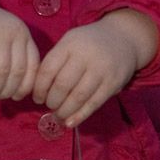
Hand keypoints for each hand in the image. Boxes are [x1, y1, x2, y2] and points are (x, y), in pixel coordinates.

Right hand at [0, 0, 39, 103]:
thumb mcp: (4, 38)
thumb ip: (13, 57)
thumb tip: (17, 92)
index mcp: (24, 33)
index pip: (33, 65)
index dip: (26, 86)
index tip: (17, 98)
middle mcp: (14, 32)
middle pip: (17, 71)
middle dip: (7, 92)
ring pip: (1, 73)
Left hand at [32, 9, 158, 127]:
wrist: (123, 38)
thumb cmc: (89, 44)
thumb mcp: (70, 42)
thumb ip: (55, 61)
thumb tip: (38, 90)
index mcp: (70, 44)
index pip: (48, 69)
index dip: (39, 88)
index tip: (37, 98)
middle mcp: (86, 56)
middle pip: (62, 85)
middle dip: (52, 101)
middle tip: (49, 106)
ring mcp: (101, 69)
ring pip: (78, 97)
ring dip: (64, 111)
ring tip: (59, 115)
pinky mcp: (114, 83)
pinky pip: (94, 103)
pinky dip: (80, 115)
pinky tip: (70, 122)